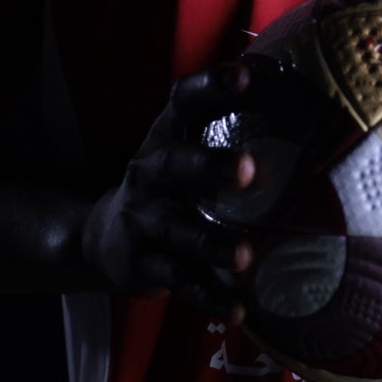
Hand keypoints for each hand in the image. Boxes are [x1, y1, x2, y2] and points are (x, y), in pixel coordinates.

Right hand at [80, 64, 255, 315]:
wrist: (100, 237)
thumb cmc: (167, 181)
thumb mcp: (184, 144)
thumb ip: (225, 118)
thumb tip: (282, 72)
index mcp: (165, 137)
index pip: (183, 103)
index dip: (210, 88)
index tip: (245, 77)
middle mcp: (149, 175)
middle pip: (175, 166)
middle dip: (209, 167)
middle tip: (249, 169)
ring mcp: (144, 222)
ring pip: (179, 234)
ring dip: (213, 244)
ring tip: (246, 255)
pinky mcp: (145, 266)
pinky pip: (182, 283)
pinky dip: (210, 298)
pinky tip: (239, 309)